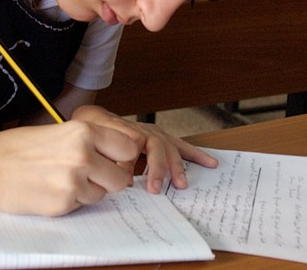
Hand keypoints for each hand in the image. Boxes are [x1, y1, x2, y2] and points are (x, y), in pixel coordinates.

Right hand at [0, 122, 138, 215]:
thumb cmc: (18, 148)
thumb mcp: (59, 131)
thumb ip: (90, 142)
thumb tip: (117, 157)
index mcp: (83, 132)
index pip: (127, 148)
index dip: (120, 157)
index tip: (112, 159)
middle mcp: (83, 155)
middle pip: (121, 178)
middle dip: (109, 179)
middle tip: (90, 175)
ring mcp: (74, 182)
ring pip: (102, 194)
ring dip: (88, 190)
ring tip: (62, 179)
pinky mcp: (64, 204)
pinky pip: (82, 206)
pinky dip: (71, 201)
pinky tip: (51, 190)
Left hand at [70, 105, 218, 193]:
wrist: (97, 118)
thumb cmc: (96, 128)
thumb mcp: (97, 136)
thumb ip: (112, 152)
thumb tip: (125, 174)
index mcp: (131, 130)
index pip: (136, 147)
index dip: (129, 164)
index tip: (127, 181)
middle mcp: (147, 131)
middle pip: (158, 147)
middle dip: (160, 169)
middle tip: (158, 189)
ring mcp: (157, 134)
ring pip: (171, 148)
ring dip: (178, 166)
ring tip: (183, 183)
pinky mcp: (163, 139)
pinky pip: (180, 146)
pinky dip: (195, 154)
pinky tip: (209, 162)